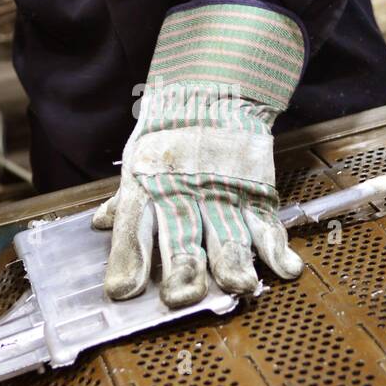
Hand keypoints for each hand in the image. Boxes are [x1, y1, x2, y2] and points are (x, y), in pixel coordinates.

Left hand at [94, 1, 305, 307]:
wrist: (212, 89)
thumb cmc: (168, 135)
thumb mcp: (138, 161)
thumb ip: (124, 201)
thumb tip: (99, 224)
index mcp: (147, 186)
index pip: (133, 226)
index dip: (128, 258)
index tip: (122, 290)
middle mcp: (183, 191)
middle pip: (182, 233)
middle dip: (182, 266)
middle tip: (182, 296)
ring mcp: (222, 191)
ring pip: (227, 231)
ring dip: (233, 260)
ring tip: (240, 285)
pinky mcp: (255, 189)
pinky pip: (266, 222)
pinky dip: (277, 247)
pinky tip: (286, 269)